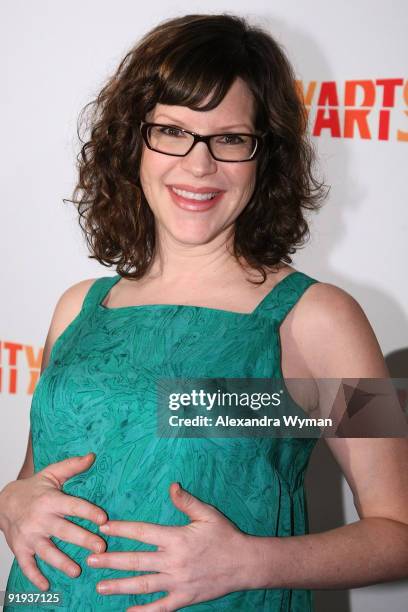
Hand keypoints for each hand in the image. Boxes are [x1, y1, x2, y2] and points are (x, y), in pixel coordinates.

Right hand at [0, 453, 107, 590]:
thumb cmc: (34, 488)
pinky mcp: (20, 548)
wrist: (4, 502)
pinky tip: (46, 585)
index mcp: (50, 500)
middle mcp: (40, 519)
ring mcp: (29, 536)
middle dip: (82, 540)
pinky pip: (27, 565)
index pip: (72, 506)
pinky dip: (35, 577)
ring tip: (77, 571)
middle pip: (64, 531)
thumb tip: (92, 456)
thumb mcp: (52, 474)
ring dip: (62, 562)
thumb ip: (72, 466)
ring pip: (47, 551)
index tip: (103, 519)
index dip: (88, 512)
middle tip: (100, 547)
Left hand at [87, 483, 250, 610]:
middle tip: (91, 559)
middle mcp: (174, 561)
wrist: (245, 563)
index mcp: (176, 538)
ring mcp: (178, 583)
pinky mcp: (184, 599)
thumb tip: (171, 485)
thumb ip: (186, 501)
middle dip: (111, 560)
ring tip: (99, 586)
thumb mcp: (207, 514)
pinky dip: (143, 611)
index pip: (142, 533)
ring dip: (120, 586)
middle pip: (136, 561)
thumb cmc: (226, 535)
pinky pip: (160, 608)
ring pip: (143, 585)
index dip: (121, 529)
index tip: (103, 527)